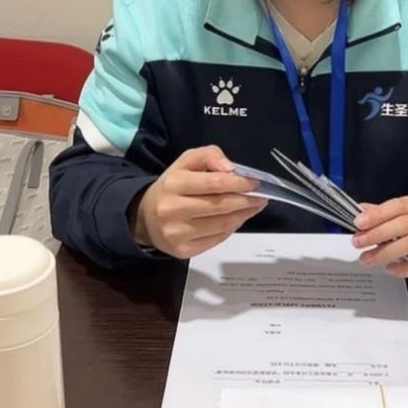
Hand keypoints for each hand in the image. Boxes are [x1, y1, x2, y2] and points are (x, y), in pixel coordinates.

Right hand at [129, 145, 266, 258]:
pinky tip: (237, 219)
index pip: (214, 183)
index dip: (239, 183)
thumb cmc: (172, 186)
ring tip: (253, 207)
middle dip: (246, 200)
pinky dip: (232, 228)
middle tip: (261, 196)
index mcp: (173, 183)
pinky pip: (217, 239)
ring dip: (243, 215)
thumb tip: (231, 168)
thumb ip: (209, 155)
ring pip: (222, 225)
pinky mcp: (182, 251)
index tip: (255, 182)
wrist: (146, 218)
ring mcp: (177, 233)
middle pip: (220, 206)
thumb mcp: (185, 162)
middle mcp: (172, 210)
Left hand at [352, 195, 407, 279]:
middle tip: (358, 243)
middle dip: (378, 233)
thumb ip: (388, 215)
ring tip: (368, 259)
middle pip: (405, 224)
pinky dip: (405, 268)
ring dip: (386, 252)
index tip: (358, 223)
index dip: (378, 213)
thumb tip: (361, 211)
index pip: (400, 205)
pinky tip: (390, 270)